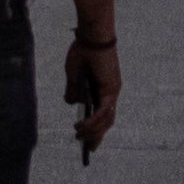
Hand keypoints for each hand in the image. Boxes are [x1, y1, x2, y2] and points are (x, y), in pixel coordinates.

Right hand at [67, 40, 123, 158]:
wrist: (91, 35)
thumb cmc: (83, 50)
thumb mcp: (73, 75)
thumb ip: (73, 91)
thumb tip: (71, 104)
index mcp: (103, 88)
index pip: (103, 114)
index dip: (97, 129)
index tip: (89, 143)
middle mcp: (111, 92)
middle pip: (107, 121)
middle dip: (97, 136)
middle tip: (88, 148)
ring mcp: (112, 91)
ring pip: (106, 120)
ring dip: (93, 131)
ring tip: (79, 137)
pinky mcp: (110, 89)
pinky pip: (102, 112)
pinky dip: (92, 122)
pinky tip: (81, 127)